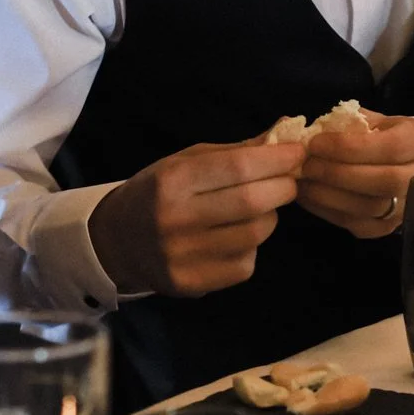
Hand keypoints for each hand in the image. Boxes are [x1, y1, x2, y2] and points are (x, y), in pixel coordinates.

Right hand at [89, 139, 303, 296]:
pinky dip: (251, 247)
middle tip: (288, 181)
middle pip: (254, 202)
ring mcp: (183, 257)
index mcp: (173, 181)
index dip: (277, 159)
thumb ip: (237, 151)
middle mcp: (175, 220)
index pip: (239, 167)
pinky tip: (235, 237)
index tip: (297, 152)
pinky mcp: (193, 284)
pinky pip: (246, 264)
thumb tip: (287, 130)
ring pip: (256, 234)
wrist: (116, 241)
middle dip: (283, 187)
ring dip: (269, 217)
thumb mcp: (187, 162)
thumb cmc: (158, 192)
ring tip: (258, 209)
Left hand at [298, 113, 413, 239]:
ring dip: (330, 196)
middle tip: (307, 165)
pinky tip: (309, 197)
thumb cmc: (382, 138)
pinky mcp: (388, 228)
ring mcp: (407, 208)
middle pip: (383, 181)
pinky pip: (358, 224)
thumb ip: (344, 122)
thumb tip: (297, 127)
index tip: (316, 143)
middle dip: (338, 173)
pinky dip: (328, 211)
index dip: (349, 147)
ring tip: (304, 182)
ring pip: (370, 207)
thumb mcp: (371, 121)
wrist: (404, 167)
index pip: (390, 147)